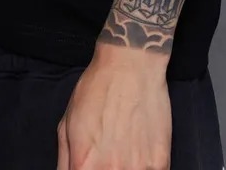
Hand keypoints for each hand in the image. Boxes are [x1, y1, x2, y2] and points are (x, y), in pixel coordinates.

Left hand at [57, 44, 171, 169]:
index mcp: (84, 166)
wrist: (131, 65)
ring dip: (127, 169)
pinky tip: (140, 149)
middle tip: (109, 155)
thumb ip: (64, 163)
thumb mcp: (67, 125)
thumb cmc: (97, 90)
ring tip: (125, 151)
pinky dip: (145, 167)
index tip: (90, 165)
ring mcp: (138, 169)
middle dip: (105, 169)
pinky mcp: (160, 162)